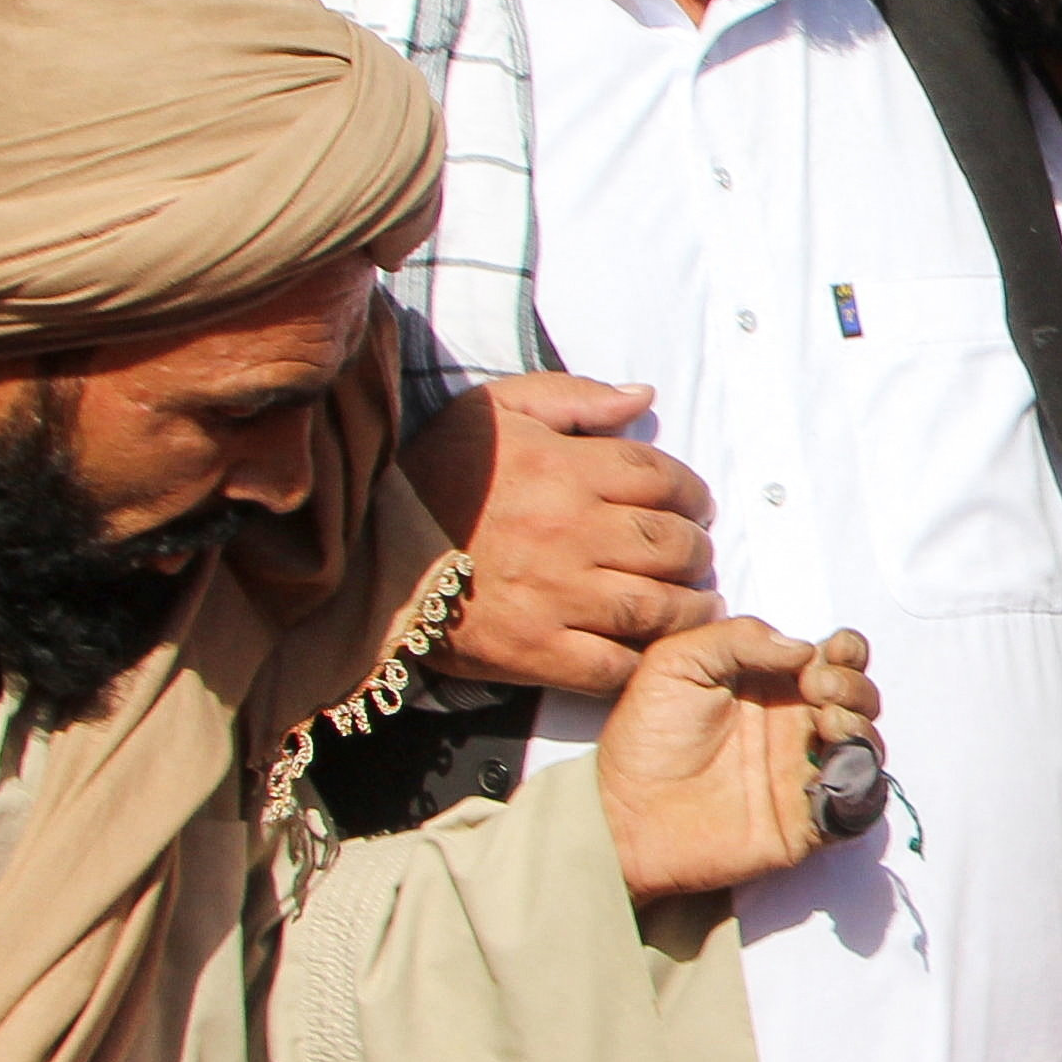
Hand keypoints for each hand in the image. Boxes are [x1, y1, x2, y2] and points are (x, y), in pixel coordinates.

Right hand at [403, 375, 721, 695]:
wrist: (364, 546)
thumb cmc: (434, 473)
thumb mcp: (495, 409)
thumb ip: (573, 396)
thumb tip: (641, 397)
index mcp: (564, 469)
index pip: (662, 478)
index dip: (692, 493)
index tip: (694, 506)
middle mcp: (569, 532)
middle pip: (671, 544)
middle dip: (696, 549)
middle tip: (696, 555)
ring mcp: (555, 596)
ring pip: (657, 607)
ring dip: (690, 606)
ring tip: (696, 602)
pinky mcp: (534, 651)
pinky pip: (612, 665)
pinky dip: (643, 660)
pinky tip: (652, 647)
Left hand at [594, 620, 882, 898]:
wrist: (625, 816)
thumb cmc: (645, 738)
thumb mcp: (675, 663)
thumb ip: (737, 638)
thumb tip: (805, 649)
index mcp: (773, 685)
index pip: (836, 659)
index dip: (846, 651)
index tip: (826, 656)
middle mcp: (797, 726)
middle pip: (861, 697)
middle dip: (854, 686)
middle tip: (816, 690)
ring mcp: (806, 773)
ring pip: (868, 746)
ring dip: (861, 727)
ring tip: (826, 725)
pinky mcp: (811, 821)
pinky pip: (862, 805)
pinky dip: (863, 785)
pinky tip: (829, 771)